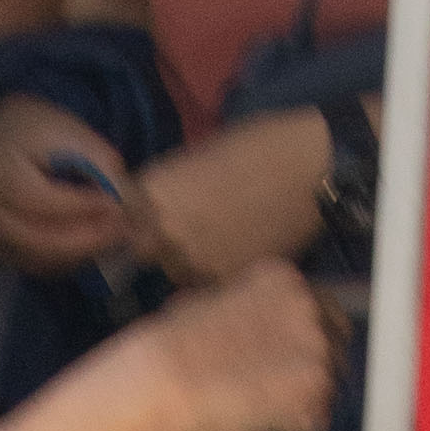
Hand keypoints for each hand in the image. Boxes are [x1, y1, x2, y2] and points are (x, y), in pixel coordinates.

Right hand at [0, 92, 159, 276]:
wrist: (1, 137)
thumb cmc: (36, 130)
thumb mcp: (67, 130)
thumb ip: (96, 160)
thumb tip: (124, 198)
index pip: (38, 199)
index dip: (80, 207)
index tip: (116, 206)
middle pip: (36, 237)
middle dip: (85, 239)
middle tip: (122, 231)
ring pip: (36, 258)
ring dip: (78, 255)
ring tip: (112, 239)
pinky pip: (32, 265)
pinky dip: (64, 262)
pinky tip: (90, 247)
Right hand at [127, 258, 343, 430]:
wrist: (166, 378)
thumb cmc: (172, 347)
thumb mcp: (213, 302)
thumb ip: (247, 310)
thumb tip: (250, 327)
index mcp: (283, 279)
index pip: (321, 310)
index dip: (304, 342)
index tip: (289, 359)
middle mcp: (307, 304)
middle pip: (337, 344)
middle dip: (313, 369)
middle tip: (280, 390)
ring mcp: (315, 343)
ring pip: (330, 385)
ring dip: (303, 400)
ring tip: (260, 407)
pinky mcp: (314, 385)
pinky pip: (318, 420)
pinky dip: (295, 429)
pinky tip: (263, 423)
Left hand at [132, 102, 335, 284]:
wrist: (309, 169)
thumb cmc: (256, 147)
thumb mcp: (197, 157)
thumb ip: (166, 188)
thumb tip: (148, 206)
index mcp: (154, 193)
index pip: (120, 216)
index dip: (132, 215)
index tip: (144, 213)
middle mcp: (165, 232)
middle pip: (140, 249)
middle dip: (153, 242)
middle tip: (182, 229)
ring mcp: (193, 262)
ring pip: (172, 270)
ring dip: (184, 259)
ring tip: (214, 240)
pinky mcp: (222, 282)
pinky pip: (204, 283)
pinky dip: (213, 272)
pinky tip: (234, 251)